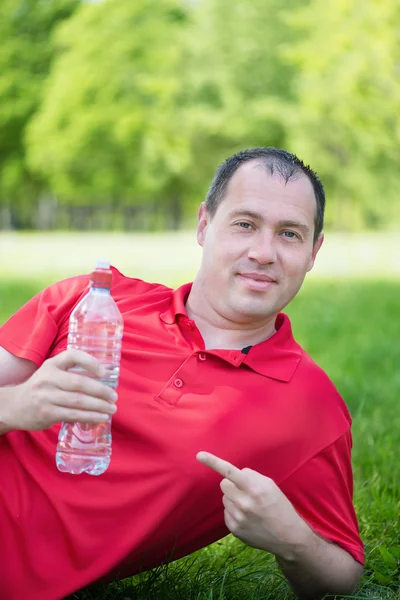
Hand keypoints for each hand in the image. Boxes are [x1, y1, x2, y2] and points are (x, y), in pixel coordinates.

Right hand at [4, 349, 117, 431]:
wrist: (15, 405)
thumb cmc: (41, 387)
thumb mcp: (51, 372)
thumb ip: (71, 371)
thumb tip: (103, 379)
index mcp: (52, 364)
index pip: (72, 356)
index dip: (90, 362)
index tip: (104, 373)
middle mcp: (48, 378)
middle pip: (79, 382)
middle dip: (100, 391)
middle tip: (114, 397)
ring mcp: (46, 396)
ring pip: (78, 401)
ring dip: (98, 406)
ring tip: (111, 409)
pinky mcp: (47, 413)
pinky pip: (72, 415)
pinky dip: (89, 417)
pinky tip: (100, 418)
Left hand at [196, 451, 311, 559]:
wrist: (288, 536)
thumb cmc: (279, 506)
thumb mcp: (270, 485)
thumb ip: (251, 477)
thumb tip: (233, 475)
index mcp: (254, 488)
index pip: (230, 471)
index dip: (213, 462)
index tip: (199, 455)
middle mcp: (244, 503)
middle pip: (224, 484)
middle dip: (232, 484)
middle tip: (245, 491)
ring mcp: (238, 517)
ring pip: (225, 498)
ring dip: (234, 499)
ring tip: (250, 507)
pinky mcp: (234, 529)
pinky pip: (226, 512)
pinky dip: (234, 512)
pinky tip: (248, 517)